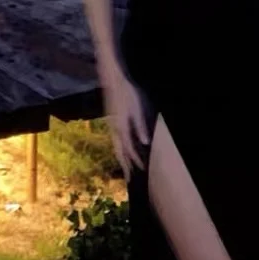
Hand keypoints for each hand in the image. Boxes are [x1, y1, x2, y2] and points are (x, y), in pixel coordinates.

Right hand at [99, 59, 149, 181]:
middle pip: (120, 152)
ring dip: (121, 159)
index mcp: (123, 127)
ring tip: (126, 170)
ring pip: (116, 147)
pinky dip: (119, 150)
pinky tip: (121, 151)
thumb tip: (145, 143)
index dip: (136, 160)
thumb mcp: (137, 108)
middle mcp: (116, 130)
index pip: (130, 149)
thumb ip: (140, 126)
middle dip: (126, 165)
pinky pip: (115, 140)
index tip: (142, 170)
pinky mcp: (113, 122)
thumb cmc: (128, 93)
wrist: (114, 81)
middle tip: (131, 178)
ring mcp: (113, 126)